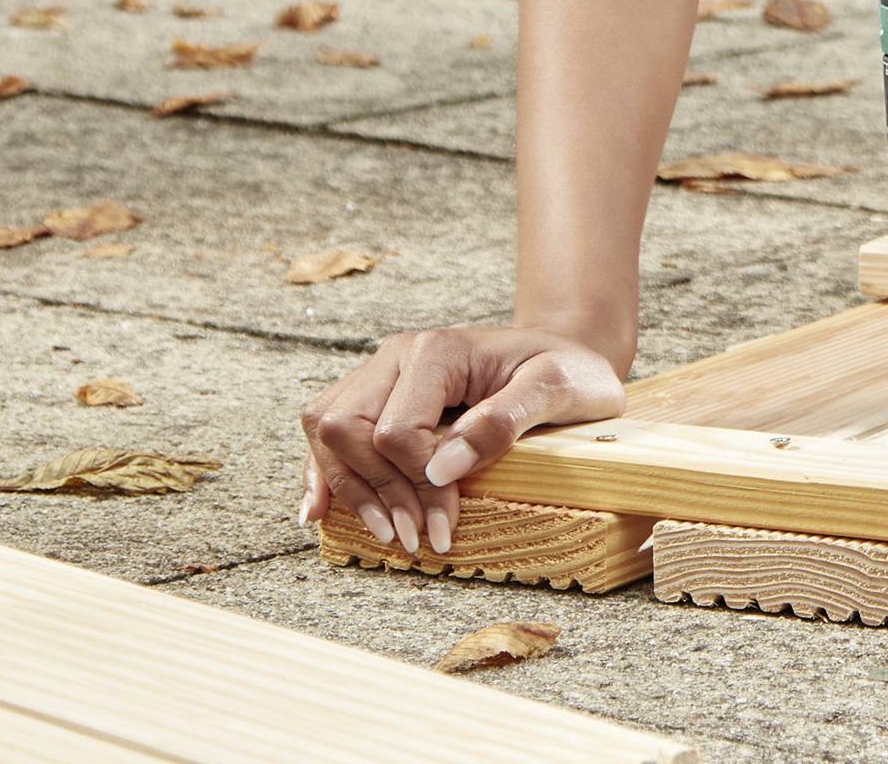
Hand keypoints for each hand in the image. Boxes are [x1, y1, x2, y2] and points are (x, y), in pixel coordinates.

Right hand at [298, 322, 625, 555]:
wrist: (562, 358)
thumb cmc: (567, 370)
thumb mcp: (560, 388)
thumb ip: (505, 420)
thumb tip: (443, 467)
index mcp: (436, 350)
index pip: (396, 429)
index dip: (415, 483)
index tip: (448, 521)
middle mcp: (396, 355)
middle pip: (345, 426)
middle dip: (377, 490)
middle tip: (416, 537)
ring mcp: (381, 374)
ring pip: (326, 430)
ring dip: (351, 488)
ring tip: (390, 534)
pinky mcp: (376, 397)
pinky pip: (326, 433)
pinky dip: (323, 473)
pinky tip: (320, 512)